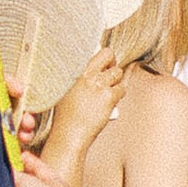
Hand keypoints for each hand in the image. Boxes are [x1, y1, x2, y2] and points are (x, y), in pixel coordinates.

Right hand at [30, 47, 125, 186]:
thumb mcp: (65, 91)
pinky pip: (121, 89)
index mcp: (74, 71)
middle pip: (108, 54)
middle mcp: (86, 74)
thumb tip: (93, 72)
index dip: (101, 58)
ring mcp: (98, 84)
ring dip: (116, 82)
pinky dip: (118, 95)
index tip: (103, 65)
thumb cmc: (66, 117)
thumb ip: (78, 79)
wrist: (69, 134)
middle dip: (112, 63)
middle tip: (110, 74)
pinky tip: (109, 102)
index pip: (93, 52)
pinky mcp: (108, 96)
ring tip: (107, 94)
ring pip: (118, 73)